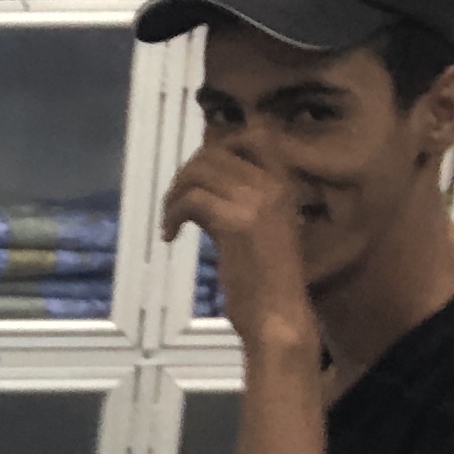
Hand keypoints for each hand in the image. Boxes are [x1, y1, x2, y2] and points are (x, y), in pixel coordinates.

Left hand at [163, 144, 314, 348]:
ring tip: (170, 221)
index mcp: (283, 184)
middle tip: (175, 204)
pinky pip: (192, 200)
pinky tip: (170, 236)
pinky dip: (172, 214)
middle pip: (215, 153)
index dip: (218, 146)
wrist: (279, 316)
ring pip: (199, 172)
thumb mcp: (256, 230)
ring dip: (175, 193)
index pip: (253, 137)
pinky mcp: (235, 223)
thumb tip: (201, 187)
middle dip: (186, 174)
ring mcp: (256, 201)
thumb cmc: (268, 282)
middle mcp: (273, 185)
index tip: (197, 175)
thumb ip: (235, 203)